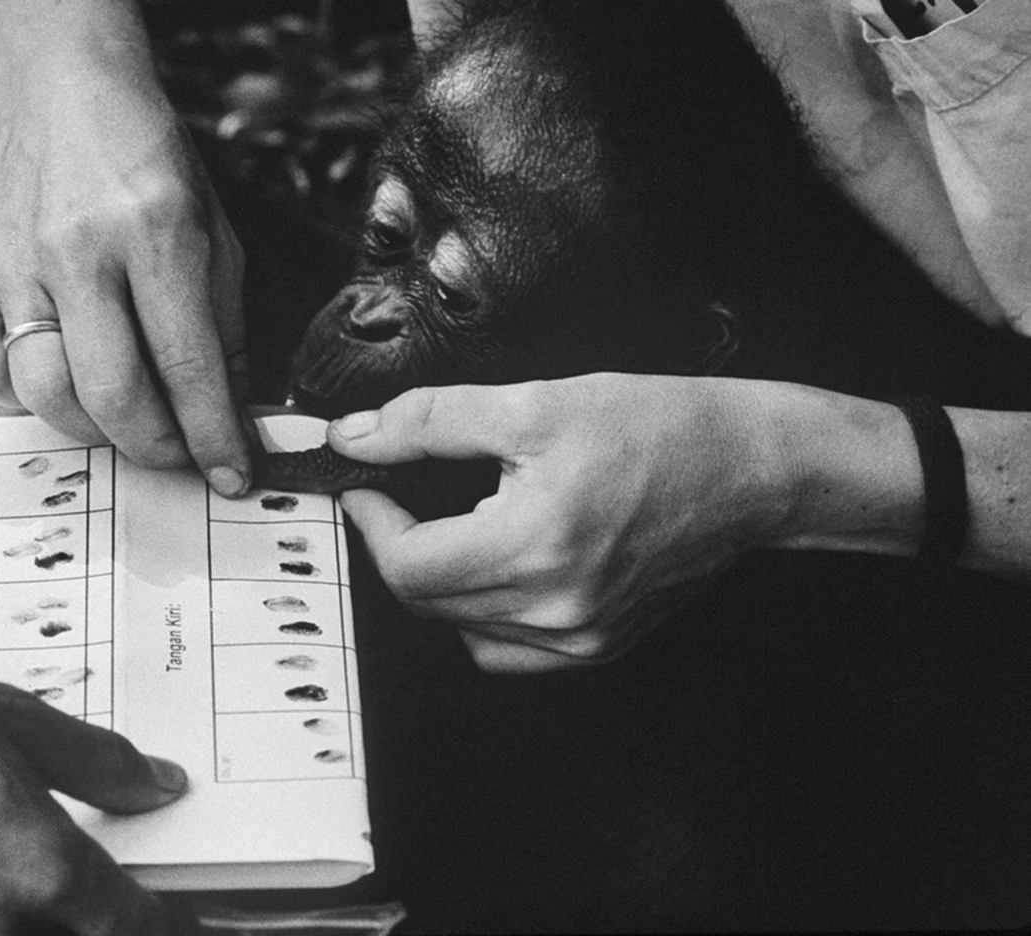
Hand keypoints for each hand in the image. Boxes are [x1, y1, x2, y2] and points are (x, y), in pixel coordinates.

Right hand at [0, 3, 250, 494]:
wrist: (63, 97)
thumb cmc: (149, 166)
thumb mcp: (215, 234)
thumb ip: (224, 329)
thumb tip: (230, 416)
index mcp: (155, 232)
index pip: (188, 364)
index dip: (213, 436)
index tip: (232, 476)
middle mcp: (78, 251)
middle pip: (112, 394)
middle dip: (156, 447)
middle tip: (178, 455)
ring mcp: (13, 265)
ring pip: (45, 396)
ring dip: (94, 431)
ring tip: (125, 420)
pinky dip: (27, 400)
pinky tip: (60, 381)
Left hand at [327, 375, 790, 671]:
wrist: (749, 468)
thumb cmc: (656, 426)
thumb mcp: (533, 403)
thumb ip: (430, 420)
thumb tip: (356, 437)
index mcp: (535, 545)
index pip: (405, 565)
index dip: (372, 521)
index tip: (364, 485)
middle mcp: (555, 608)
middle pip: (425, 600)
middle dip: (401, 544)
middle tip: (404, 494)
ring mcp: (579, 638)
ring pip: (459, 627)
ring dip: (439, 580)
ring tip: (461, 525)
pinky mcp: (598, 647)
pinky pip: (505, 650)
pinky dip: (481, 614)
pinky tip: (500, 566)